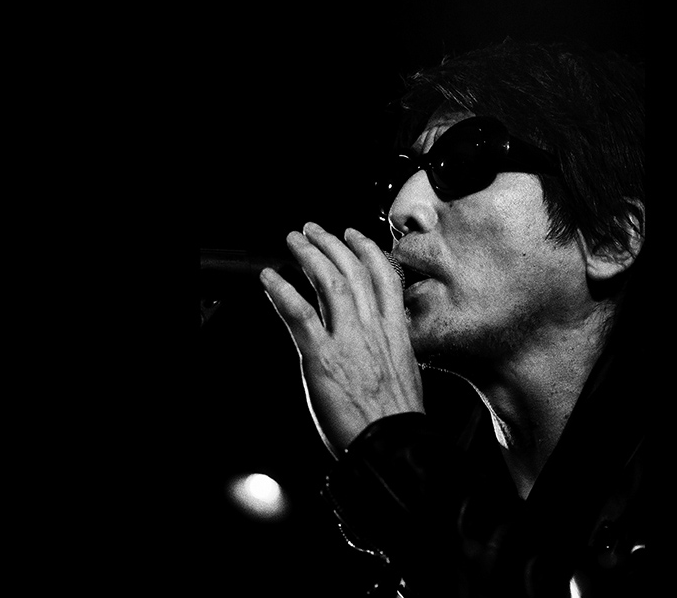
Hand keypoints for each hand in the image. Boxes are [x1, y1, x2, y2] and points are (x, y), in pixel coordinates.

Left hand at [259, 222, 423, 455]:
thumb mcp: (406, 374)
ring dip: (310, 256)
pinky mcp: (323, 358)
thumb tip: (379, 342)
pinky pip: (300, 315)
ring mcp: (349, 341)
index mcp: (396, 333)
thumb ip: (391, 349)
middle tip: (314, 230)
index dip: (368, 250)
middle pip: (354, 271)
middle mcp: (374, 329)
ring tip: (294, 240)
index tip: (355, 236)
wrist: (393, 446)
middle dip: (332, 244)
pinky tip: (270, 278)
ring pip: (331, 283)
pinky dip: (283, 292)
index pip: (384, 277)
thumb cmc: (397, 421)